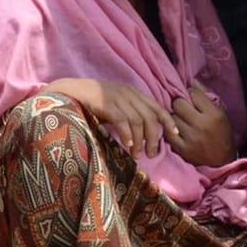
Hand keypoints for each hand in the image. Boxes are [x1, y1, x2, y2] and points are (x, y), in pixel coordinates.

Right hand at [45, 78, 178, 158]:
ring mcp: (117, 97)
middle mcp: (128, 93)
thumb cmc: (94, 104)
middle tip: (151, 154)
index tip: (174, 136)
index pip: (157, 107)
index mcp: (133, 93)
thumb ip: (130, 116)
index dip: (168, 121)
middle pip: (150, 117)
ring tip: (136, 154)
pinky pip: (122, 120)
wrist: (71, 92)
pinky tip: (127, 144)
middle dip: (153, 137)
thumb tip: (144, 136)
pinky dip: (127, 134)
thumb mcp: (116, 107)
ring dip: (139, 140)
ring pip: (137, 121)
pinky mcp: (105, 103)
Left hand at [170, 79, 234, 166]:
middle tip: (184, 110)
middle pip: (178, 104)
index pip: (193, 93)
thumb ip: (206, 95)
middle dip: (180, 104)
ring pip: (171, 117)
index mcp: (214, 114)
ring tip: (181, 121)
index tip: (192, 99)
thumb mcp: (221, 112)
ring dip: (174, 117)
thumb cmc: (221, 133)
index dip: (190, 94)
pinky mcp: (183, 149)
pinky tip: (176, 131)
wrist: (222, 161)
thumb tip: (191, 80)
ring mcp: (191, 138)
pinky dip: (170, 131)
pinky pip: (168, 133)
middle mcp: (202, 125)